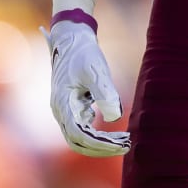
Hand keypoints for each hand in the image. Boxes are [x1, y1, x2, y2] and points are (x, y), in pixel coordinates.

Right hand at [41, 20, 129, 157]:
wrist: (72, 40)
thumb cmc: (84, 53)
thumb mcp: (96, 70)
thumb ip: (104, 92)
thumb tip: (113, 118)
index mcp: (62, 104)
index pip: (78, 135)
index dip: (99, 144)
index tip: (120, 143)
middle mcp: (61, 111)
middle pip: (78, 142)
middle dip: (102, 148)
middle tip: (127, 145)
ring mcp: (65, 111)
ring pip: (80, 138)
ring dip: (101, 143)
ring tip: (126, 141)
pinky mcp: (72, 108)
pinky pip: (83, 129)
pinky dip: (99, 135)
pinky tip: (117, 131)